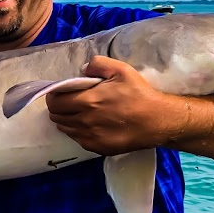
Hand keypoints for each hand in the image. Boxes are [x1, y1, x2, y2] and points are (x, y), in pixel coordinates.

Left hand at [45, 56, 181, 155]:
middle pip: (56, 116)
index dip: (53, 95)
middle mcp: (85, 121)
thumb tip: (82, 70)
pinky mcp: (97, 148)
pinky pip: (77, 139)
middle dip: (57, 108)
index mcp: (88, 101)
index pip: (55, 101)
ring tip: (77, 112)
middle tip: (67, 101)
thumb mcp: (122, 70)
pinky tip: (88, 124)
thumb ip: (98, 64)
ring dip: (66, 120)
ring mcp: (90, 137)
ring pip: (65, 129)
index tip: (59, 92)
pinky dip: (77, 132)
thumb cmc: (140, 94)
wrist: (159, 121)